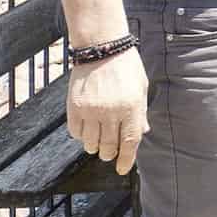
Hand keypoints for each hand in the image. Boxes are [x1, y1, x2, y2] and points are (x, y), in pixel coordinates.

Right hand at [67, 48, 147, 174]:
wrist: (102, 47)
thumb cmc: (125, 66)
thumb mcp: (141, 88)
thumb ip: (140, 113)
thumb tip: (142, 133)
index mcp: (131, 107)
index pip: (130, 142)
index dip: (126, 159)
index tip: (122, 169)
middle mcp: (110, 111)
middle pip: (108, 146)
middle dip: (110, 153)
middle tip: (110, 152)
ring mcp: (90, 110)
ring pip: (91, 143)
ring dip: (95, 147)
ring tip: (98, 142)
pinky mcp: (74, 107)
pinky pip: (76, 132)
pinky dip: (81, 136)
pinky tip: (87, 130)